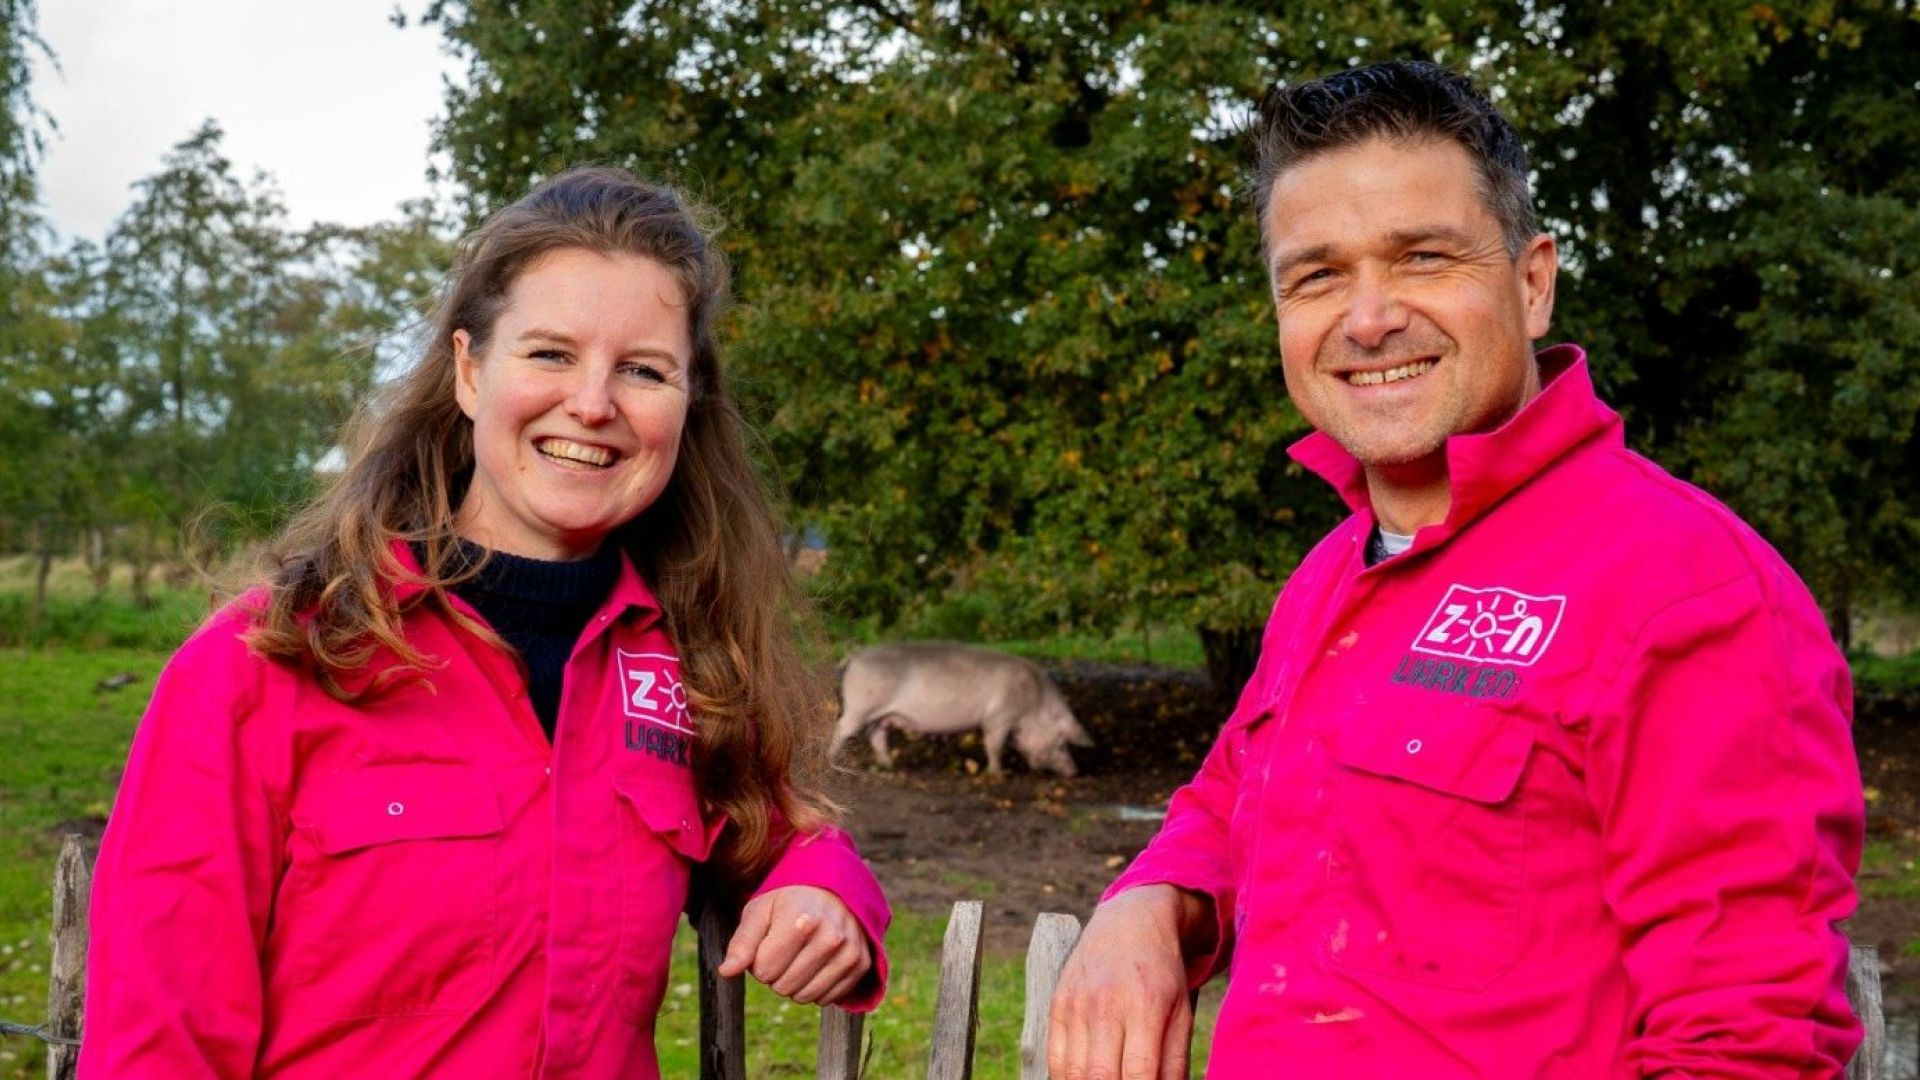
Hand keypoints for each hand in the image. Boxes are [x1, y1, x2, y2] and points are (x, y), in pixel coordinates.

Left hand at [716, 885, 871, 1004]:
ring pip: (804, 997)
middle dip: (776, 972)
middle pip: (783, 987)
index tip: (769, 941)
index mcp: (801, 920)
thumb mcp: (760, 911)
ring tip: (801, 954)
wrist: (834, 890)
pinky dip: (816, 986)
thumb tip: (726, 971)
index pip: (764, 971)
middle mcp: (830, 937)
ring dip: (795, 982)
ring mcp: (849, 951)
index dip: (759, 960)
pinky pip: (826, 999)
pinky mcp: (860, 964)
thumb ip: (742, 942)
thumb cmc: (789, 902)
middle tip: (785, 947)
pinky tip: (818, 962)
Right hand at [1048, 885, 1205, 1079]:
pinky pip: (1054, 1058)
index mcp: (1145, 1007)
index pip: (1138, 1073)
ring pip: (1073, 1072)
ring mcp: (1077, 1004)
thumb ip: (1175, 1063)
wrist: (1128, 924)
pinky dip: (1066, 1078)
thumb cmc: (1161, 975)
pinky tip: (1084, 1078)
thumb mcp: (1180, 1014)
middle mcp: (1107, 1004)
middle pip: (1101, 1076)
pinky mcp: (1057, 1003)